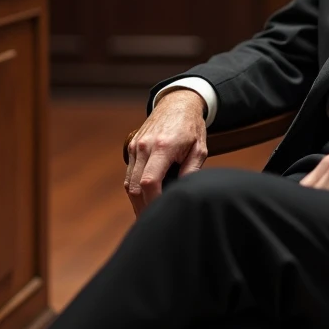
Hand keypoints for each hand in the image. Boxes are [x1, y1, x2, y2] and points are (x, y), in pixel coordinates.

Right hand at [124, 89, 207, 215]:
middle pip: (135, 187)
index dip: (154, 202)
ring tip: (149, 216)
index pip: (150, 182)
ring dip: (137, 202)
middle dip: (143, 208)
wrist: (177, 103)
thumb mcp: (199, 149)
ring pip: (129, 184)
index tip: (164, 214)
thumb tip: (181, 194)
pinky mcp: (131, 148)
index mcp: (163, 146)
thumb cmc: (191, 127)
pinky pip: (129, 175)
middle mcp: (144, 146)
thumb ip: (191, 172)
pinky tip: (146, 201)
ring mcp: (135, 147)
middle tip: (154, 225)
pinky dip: (135, 190)